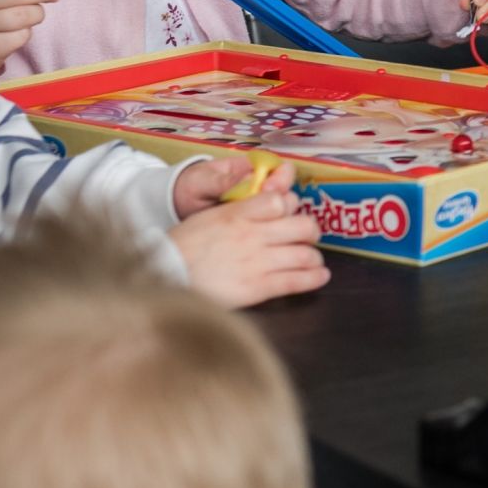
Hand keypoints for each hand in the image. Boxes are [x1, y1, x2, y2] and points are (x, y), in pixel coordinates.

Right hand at [166, 160, 329, 306]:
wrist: (167, 275)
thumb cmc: (185, 246)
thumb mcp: (210, 216)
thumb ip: (240, 209)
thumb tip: (270, 203)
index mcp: (239, 213)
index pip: (281, 201)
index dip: (291, 206)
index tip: (290, 213)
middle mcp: (253, 234)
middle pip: (303, 226)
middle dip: (310, 231)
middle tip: (307, 237)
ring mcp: (258, 261)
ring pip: (305, 254)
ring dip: (314, 257)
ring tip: (313, 260)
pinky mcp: (258, 287)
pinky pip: (297, 281)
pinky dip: (314, 278)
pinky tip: (320, 277)